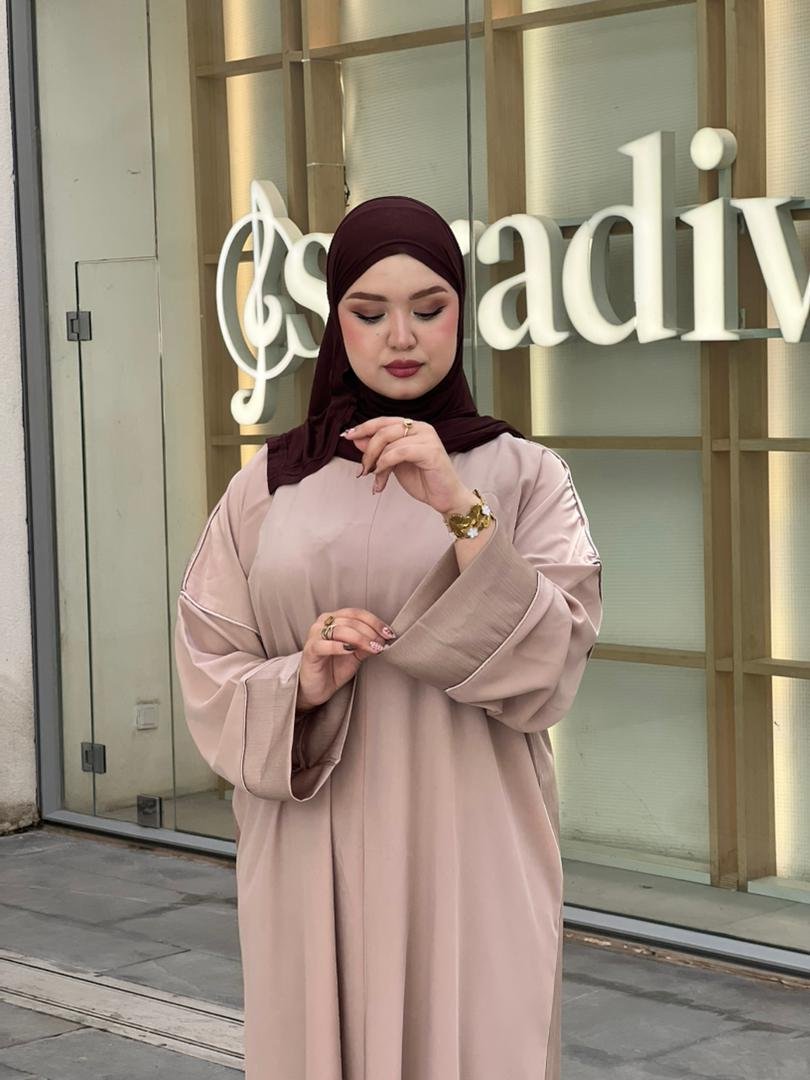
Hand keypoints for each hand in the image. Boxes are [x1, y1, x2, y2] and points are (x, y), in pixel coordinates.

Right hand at [297, 607, 395, 710]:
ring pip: (340, 630)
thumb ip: (367, 644)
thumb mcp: (356, 654)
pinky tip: (350, 651)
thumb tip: (383, 638)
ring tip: (373, 648)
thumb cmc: (335, 667)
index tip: (389, 633)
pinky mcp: (310, 650)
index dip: (375, 622)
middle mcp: (323, 623)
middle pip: (351, 621)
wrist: (317, 687)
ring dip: (360, 639)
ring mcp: (315, 635)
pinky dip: (339, 646)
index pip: (357, 613)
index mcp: (335, 619)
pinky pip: (324, 644)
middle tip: (381, 644)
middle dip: (370, 632)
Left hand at [341, 417, 474, 515]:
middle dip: (368, 450)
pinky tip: (382, 477)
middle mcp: (422, 428)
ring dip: (376, 463)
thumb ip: (379, 450)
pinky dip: (385, 464)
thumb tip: (356, 438)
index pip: (384, 421)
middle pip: (384, 430)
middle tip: (363, 469)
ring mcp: (428, 438)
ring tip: (376, 478)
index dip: (364, 427)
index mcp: (414, 427)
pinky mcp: (430, 451)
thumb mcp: (393, 463)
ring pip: (389, 442)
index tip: (347, 436)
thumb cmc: (423, 480)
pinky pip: (399, 452)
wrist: (445, 498)